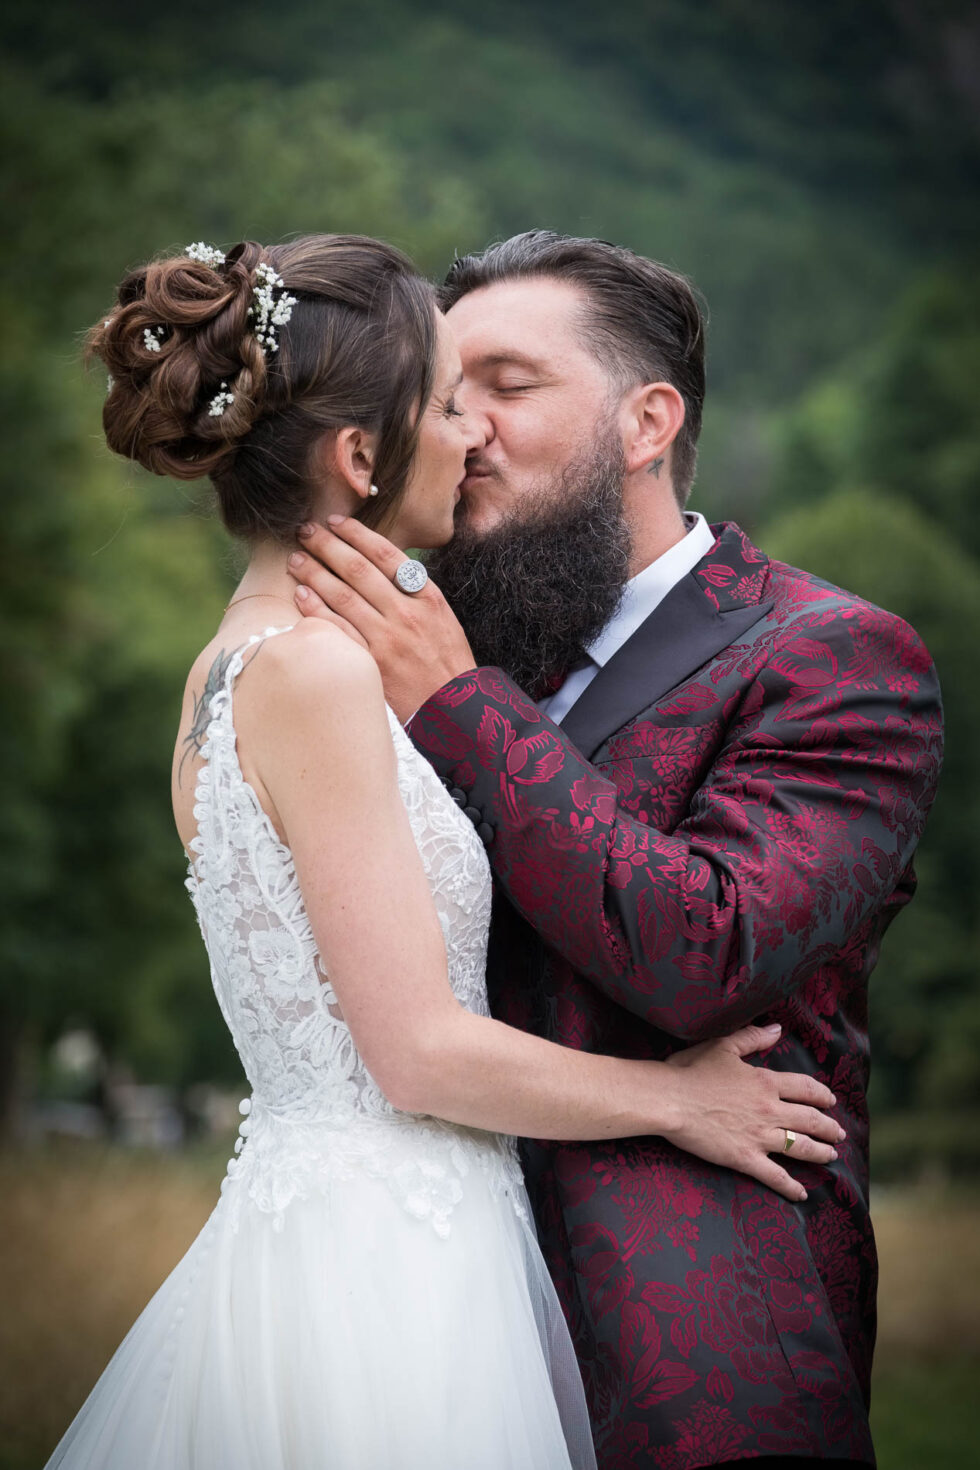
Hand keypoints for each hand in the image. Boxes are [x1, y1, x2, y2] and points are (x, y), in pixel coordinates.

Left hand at [287, 518, 476, 721]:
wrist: (456, 710)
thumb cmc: (448, 665)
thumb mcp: (443, 620)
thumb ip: (415, 594)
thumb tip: (382, 567)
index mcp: (428, 598)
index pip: (387, 554)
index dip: (357, 533)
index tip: (336, 521)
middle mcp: (407, 614)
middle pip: (358, 569)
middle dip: (327, 545)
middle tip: (306, 530)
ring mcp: (387, 640)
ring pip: (342, 596)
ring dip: (314, 572)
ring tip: (296, 558)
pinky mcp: (371, 665)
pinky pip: (338, 630)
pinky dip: (317, 610)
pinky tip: (301, 595)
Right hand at [662, 1024, 843, 1201]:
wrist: (669, 1100)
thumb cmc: (690, 1071)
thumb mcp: (722, 1046)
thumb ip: (752, 1037)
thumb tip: (777, 1029)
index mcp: (764, 1082)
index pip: (805, 1088)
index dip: (821, 1095)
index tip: (830, 1100)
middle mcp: (769, 1110)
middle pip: (810, 1120)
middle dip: (829, 1128)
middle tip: (839, 1134)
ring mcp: (759, 1136)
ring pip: (800, 1147)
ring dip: (820, 1153)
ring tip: (831, 1156)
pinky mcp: (745, 1158)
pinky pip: (775, 1176)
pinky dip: (790, 1187)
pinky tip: (802, 1195)